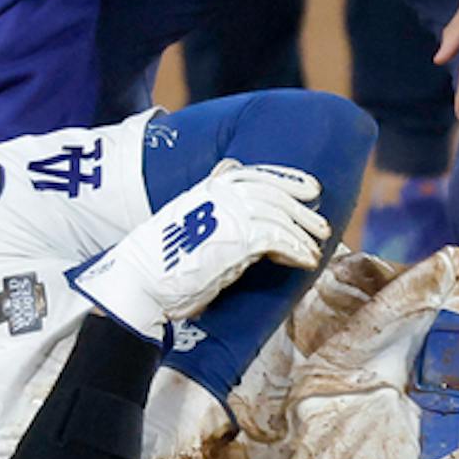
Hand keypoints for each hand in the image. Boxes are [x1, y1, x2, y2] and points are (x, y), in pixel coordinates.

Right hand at [71, 161, 328, 337]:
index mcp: (205, 190)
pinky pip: (278, 239)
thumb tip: (246, 229)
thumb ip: (215, 219)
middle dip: (300, 203)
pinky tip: (306, 261)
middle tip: (319, 220)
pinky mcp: (236, 239)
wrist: (138, 284)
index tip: (308, 187)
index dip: (284, 178)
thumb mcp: (187, 229)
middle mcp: (218, 196)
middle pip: (272, 191)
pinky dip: (296, 249)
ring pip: (279, 214)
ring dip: (302, 231)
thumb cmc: (160, 268)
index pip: (252, 174)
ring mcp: (228, 214)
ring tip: (316, 246)